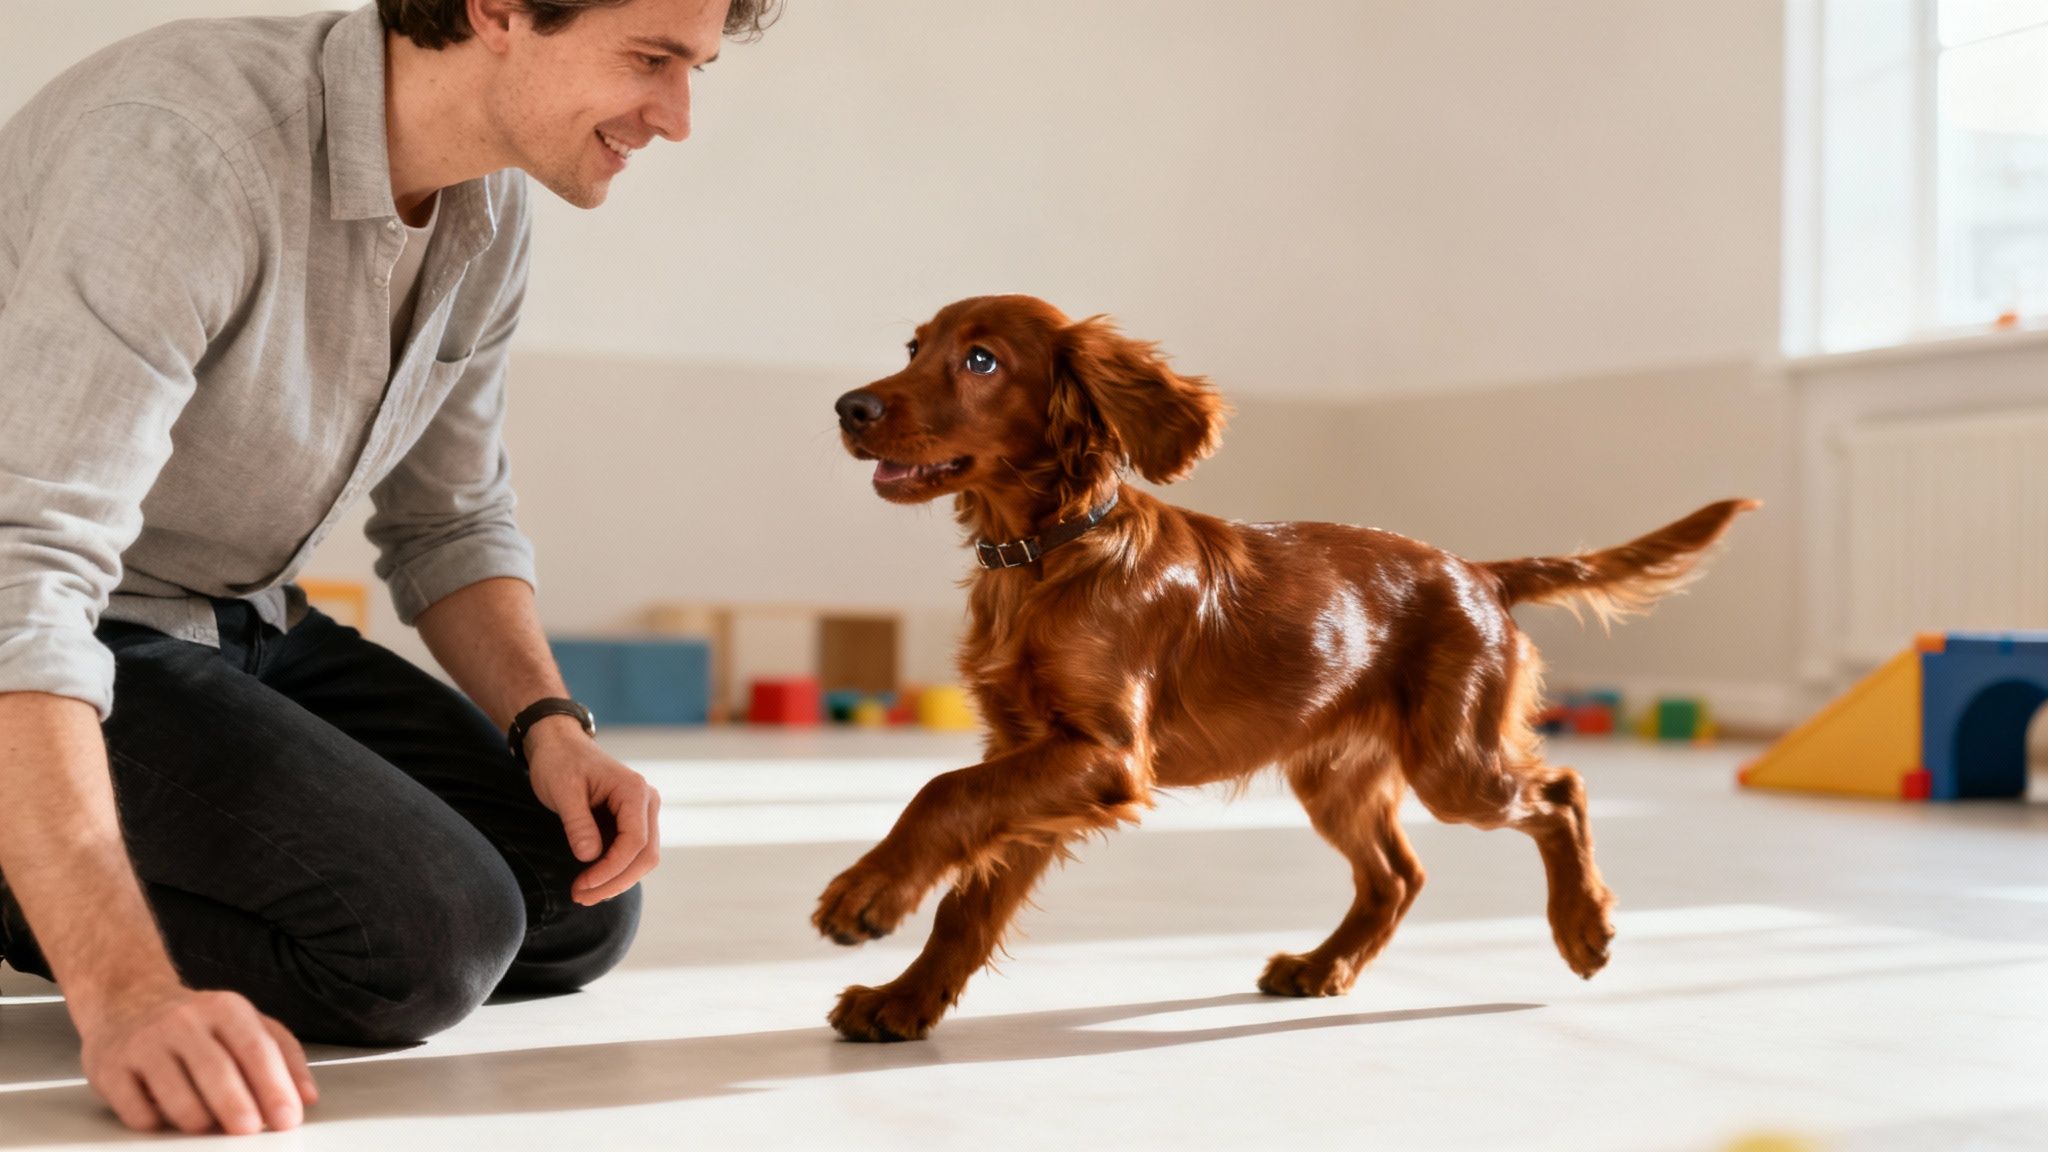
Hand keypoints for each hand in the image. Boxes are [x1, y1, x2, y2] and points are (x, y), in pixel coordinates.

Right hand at [76, 982, 316, 1134]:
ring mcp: (144, 1044)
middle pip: (217, 1072)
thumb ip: (284, 1055)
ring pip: (177, 1098)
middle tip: (249, 1131)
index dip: (275, 1088)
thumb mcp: (246, 1023)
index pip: (257, 1050)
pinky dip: (158, 1124)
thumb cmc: (197, 1022)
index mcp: (225, 1009)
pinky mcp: (109, 1069)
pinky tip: (165, 1115)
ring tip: (207, 1124)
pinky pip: (138, 1113)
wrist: (126, 999)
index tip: (287, 1120)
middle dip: (238, 1108)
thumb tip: (307, 1097)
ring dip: (199, 1122)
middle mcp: (183, 1021)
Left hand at [524, 718, 661, 903]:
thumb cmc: (560, 762)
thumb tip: (589, 858)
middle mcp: (646, 802)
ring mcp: (642, 812)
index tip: (582, 886)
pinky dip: (614, 871)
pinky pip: (631, 853)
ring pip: (642, 858)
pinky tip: (591, 881)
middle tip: (581, 897)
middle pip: (646, 855)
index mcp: (634, 791)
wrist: (559, 744)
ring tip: (583, 893)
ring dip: (616, 880)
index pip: (635, 842)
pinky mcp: (631, 821)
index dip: (611, 870)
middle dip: (616, 882)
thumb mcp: (563, 790)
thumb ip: (577, 823)